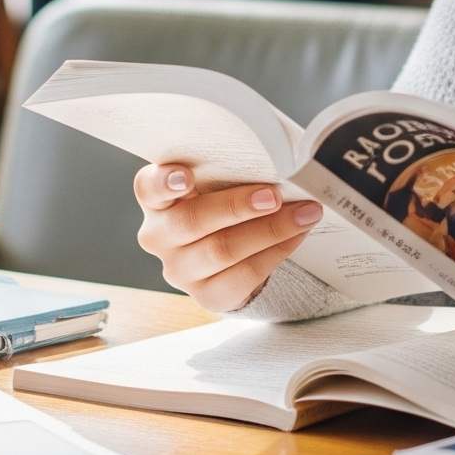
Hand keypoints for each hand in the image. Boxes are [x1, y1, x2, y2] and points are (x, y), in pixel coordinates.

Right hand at [134, 163, 323, 310]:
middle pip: (192, 221)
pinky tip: (297, 235)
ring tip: (305, 213)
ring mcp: (179, 270)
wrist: (227, 249)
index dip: (165, 181)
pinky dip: (276, 252)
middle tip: (274, 195)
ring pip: (222, 250)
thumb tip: (276, 157)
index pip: (148, 187)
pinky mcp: (205, 296)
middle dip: (237, 206)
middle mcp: (159, 236)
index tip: (186, 176)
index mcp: (157, 199)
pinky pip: (243, 276)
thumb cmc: (222, 198)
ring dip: (270, 230)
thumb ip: (228, 169)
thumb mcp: (217, 181)